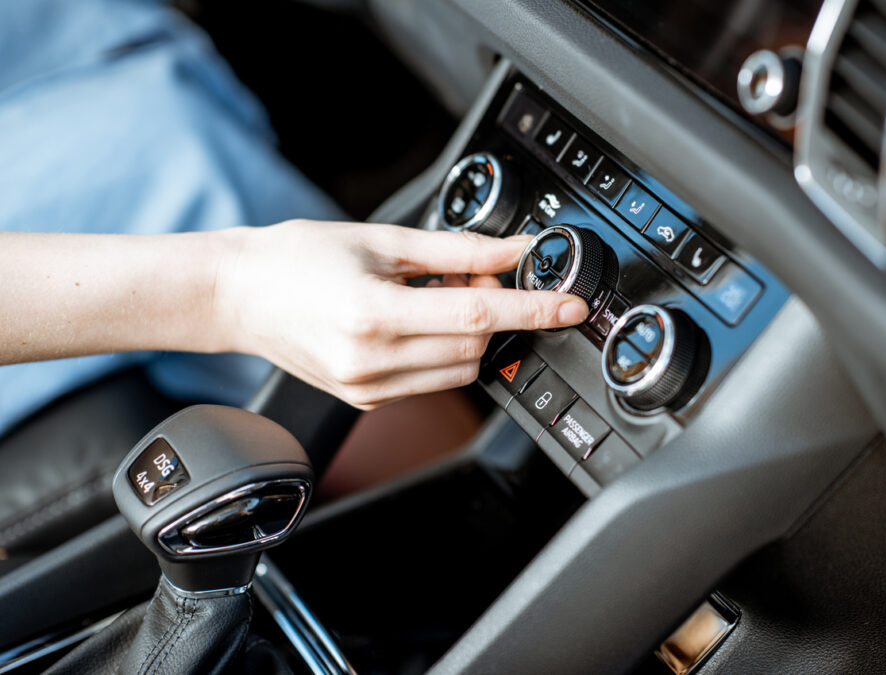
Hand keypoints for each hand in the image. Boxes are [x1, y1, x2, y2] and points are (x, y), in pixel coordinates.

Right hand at [217, 220, 588, 408]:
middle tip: (475, 270)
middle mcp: (372, 361)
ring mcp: (368, 388)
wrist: (236, 295)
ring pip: (462, 368)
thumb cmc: (295, 259)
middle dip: (494, 307)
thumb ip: (457, 250)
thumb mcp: (381, 240)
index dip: (534, 309)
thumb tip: (515, 251)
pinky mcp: (367, 400)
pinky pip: (433, 380)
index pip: (479, 314)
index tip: (571, 307)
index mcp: (374, 315)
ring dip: (471, 331)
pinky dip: (444, 349)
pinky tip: (418, 319)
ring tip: (437, 294)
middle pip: (477, 343)